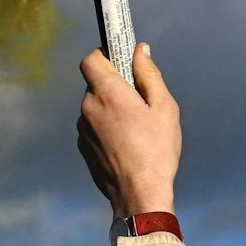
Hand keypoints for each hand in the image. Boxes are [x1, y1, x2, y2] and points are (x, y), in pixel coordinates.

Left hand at [77, 43, 179, 217]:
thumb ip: (149, 74)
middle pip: (95, 84)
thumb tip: (140, 50)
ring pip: (94, 107)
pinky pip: (93, 127)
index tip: (121, 62)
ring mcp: (82, 130)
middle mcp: (88, 108)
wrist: (139, 195)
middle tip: (139, 102)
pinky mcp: (83, 147)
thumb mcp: (164, 108)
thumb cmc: (156, 151)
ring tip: (135, 129)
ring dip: (110, 109)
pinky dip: (106, 128)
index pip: (90, 59)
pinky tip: (126, 144)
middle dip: (114, 86)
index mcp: (107, 93)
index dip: (104, 55)